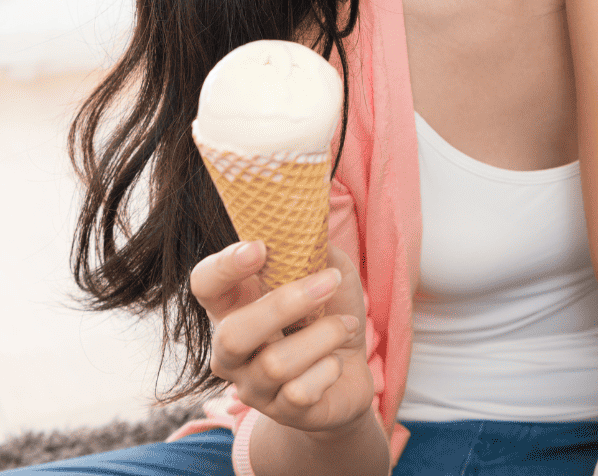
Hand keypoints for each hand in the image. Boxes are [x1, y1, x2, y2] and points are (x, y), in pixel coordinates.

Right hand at [191, 240, 375, 435]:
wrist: (351, 371)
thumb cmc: (329, 312)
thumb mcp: (329, 270)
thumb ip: (313, 250)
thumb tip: (306, 226)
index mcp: (235, 305)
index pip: (204, 284)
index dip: (224, 267)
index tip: (260, 247)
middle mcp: (231, 350)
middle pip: (233, 334)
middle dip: (286, 304)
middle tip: (329, 281)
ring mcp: (252, 386)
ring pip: (276, 364)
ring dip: (325, 335)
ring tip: (347, 324)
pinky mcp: (282, 413)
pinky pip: (301, 392)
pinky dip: (330, 368)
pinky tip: (337, 361)